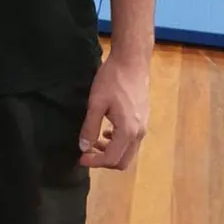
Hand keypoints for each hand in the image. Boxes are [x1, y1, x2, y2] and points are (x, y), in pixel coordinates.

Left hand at [78, 53, 149, 170]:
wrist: (132, 61)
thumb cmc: (112, 80)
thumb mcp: (96, 103)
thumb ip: (90, 127)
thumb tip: (83, 148)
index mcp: (128, 131)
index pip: (112, 158)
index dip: (95, 162)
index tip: (81, 158)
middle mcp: (139, 133)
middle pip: (123, 161)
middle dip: (104, 161)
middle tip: (87, 153)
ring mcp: (143, 126)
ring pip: (128, 152)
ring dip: (111, 151)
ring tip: (94, 141)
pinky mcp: (143, 119)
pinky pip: (132, 141)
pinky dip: (118, 143)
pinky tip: (107, 131)